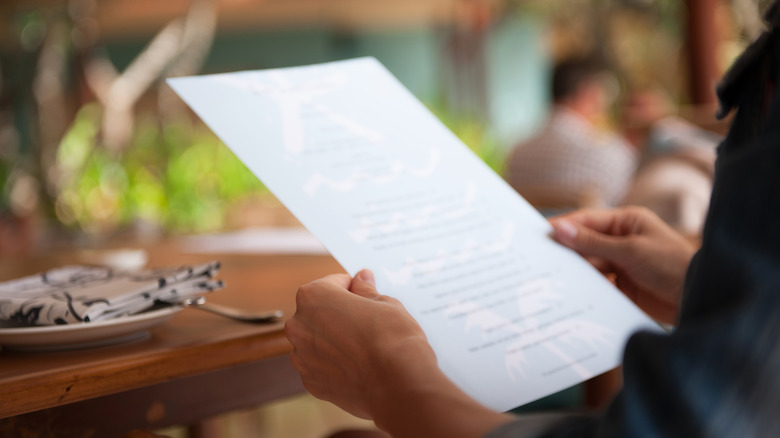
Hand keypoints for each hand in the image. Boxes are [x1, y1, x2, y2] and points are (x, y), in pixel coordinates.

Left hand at [285, 270, 512, 437]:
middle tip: (376, 317)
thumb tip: (361, 280)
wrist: (403, 388)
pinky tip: (368, 365)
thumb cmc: (397, 340)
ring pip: (322, 339)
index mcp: (314, 298)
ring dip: (341, 338)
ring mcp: (306, 358)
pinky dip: (341, 363)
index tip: (373, 293)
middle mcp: (301, 327)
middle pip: (322, 311)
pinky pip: (326, 365)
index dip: (355, 287)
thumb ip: (367, 291)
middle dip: (344, 311)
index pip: (332, 283)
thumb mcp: (387, 303)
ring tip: (374, 343)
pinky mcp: (316, 384)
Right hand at [549, 206, 696, 323]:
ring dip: (573, 272)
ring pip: (587, 265)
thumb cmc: (673, 265)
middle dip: (565, 252)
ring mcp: (620, 264)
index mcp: (626, 222)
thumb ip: (593, 242)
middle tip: (537, 259)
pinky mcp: (621, 287)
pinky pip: (595, 284)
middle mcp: (621, 241)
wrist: (701, 299)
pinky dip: (583, 288)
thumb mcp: (631, 250)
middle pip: (584, 244)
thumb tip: (559, 228)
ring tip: (548, 279)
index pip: (586, 221)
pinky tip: (567, 293)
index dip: (562, 227)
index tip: (538, 235)